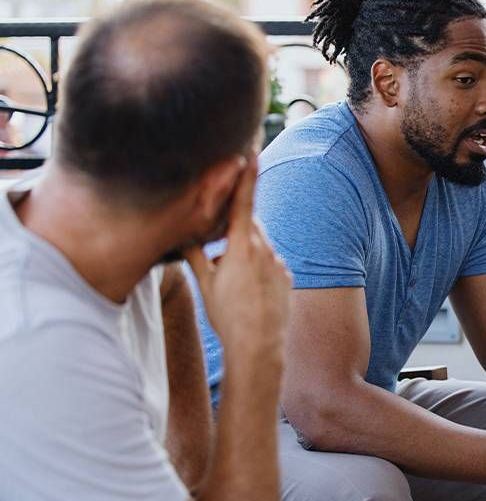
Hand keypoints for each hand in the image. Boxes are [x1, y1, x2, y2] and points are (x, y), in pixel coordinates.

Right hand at [183, 155, 291, 360]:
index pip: (243, 204)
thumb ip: (196, 254)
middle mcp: (265, 250)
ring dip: (243, 251)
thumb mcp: (204, 284)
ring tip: (231, 280)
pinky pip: (269, 263)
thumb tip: (183, 234)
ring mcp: (279, 264)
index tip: (252, 153)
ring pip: (258, 245)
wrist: (259, 347)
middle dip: (233, 228)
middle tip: (217, 244)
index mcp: (242, 247)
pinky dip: (257, 267)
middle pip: (248, 225)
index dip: (246, 178)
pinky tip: (248, 290)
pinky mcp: (287, 277)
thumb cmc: (227, 316)